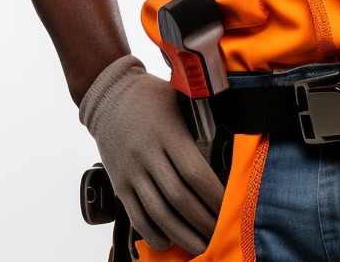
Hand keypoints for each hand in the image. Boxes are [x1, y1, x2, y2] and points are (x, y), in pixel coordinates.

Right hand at [79, 55, 224, 255]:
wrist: (108, 94)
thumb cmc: (152, 95)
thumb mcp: (180, 98)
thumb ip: (201, 119)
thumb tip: (231, 136)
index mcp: (168, 132)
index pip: (194, 172)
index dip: (212, 195)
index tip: (228, 207)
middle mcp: (148, 154)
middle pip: (178, 197)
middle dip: (202, 220)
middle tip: (220, 232)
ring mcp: (132, 170)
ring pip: (158, 211)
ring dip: (181, 232)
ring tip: (200, 245)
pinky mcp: (119, 182)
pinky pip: (135, 213)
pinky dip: (151, 231)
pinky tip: (167, 242)